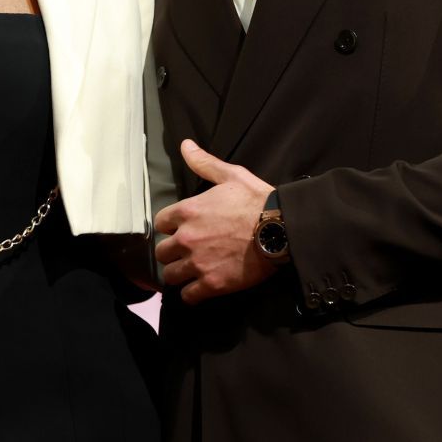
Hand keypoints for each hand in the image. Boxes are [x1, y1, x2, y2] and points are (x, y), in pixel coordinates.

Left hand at [153, 139, 277, 304]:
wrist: (282, 229)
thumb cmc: (257, 200)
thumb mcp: (231, 175)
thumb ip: (204, 163)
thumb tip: (185, 145)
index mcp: (187, 212)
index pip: (159, 223)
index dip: (169, 227)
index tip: (180, 229)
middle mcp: (186, 239)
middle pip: (161, 253)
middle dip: (172, 253)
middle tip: (186, 253)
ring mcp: (198, 263)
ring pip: (170, 276)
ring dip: (179, 275)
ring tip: (190, 273)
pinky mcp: (212, 285)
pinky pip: (189, 296)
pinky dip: (192, 294)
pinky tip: (200, 289)